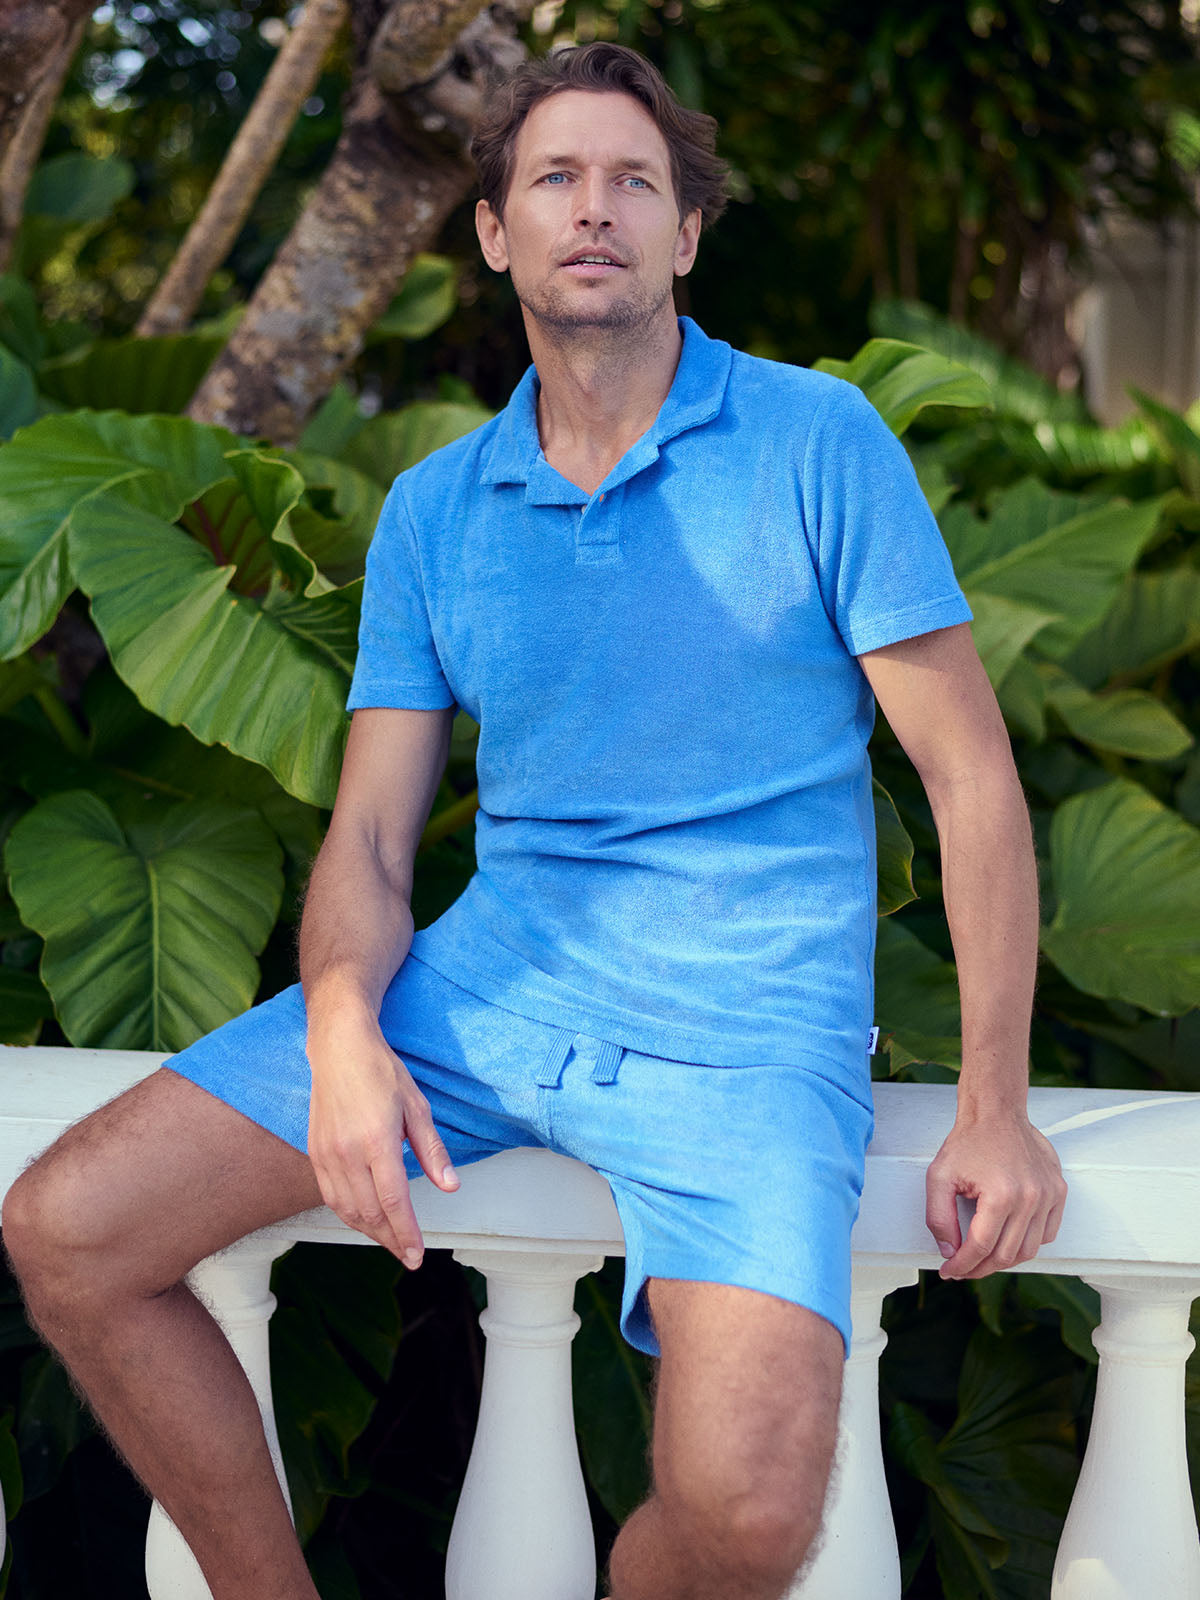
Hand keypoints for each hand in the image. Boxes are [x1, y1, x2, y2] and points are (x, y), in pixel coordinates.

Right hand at [307, 1016, 459, 1268]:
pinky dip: (349, 1215)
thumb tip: (450, 1186)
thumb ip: (432, 1151)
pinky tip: (365, 1220)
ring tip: (391, 1242)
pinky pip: (331, 1197)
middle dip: (391, 1240)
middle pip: (370, 1212)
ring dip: (370, 1232)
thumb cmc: (381, 1073)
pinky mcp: (315, 1153)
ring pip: (348, 1210)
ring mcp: (327, 1154)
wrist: (339, 1049)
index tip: (417, 1254)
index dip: (407, 1232)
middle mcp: (347, 1152)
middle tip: (408, 1256)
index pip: (394, 1201)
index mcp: (376, 1140)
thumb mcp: (417, 1107)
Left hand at [925, 1108, 1066, 1279]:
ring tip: (982, 1258)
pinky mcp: (1058, 1191)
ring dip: (1004, 1260)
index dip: (962, 1266)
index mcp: (1001, 1196)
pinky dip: (1027, 1243)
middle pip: (1006, 1255)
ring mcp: (1049, 1196)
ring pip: (1029, 1250)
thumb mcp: (939, 1178)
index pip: (981, 1248)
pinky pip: (1047, 1233)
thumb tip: (949, 1252)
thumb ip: (938, 1219)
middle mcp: (1031, 1199)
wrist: (996, 1113)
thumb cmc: (968, 1142)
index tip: (949, 1272)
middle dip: (980, 1268)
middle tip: (963, 1269)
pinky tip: (1007, 1239)